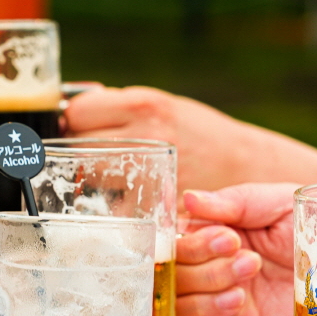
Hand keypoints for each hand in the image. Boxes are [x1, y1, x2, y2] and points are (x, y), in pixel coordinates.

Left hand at [63, 86, 255, 192]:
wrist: (246, 166)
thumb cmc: (201, 134)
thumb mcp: (163, 105)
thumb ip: (119, 108)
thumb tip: (69, 109)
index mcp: (144, 106)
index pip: (77, 112)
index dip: (73, 121)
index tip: (78, 128)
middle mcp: (144, 138)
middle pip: (77, 147)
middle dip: (77, 151)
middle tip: (93, 156)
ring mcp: (147, 175)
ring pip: (89, 180)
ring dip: (91, 180)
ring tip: (114, 176)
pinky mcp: (153, 208)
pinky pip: (111, 209)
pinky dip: (112, 207)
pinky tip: (128, 199)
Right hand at [175, 183, 296, 315]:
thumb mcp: (278, 202)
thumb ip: (234, 202)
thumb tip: (189, 199)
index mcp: (212, 232)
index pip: (176, 242)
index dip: (195, 245)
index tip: (231, 240)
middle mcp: (208, 268)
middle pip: (173, 278)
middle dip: (206, 273)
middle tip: (250, 264)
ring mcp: (217, 304)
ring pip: (177, 311)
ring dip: (203, 304)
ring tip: (241, 294)